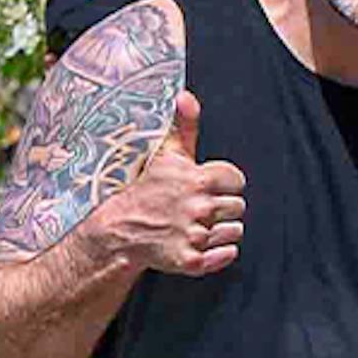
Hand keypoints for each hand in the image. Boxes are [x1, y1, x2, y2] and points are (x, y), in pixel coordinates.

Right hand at [90, 90, 244, 277]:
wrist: (119, 230)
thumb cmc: (144, 189)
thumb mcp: (164, 155)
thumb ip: (184, 127)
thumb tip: (187, 96)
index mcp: (196, 180)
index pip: (236, 180)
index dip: (225, 183)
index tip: (209, 186)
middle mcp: (198, 208)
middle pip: (238, 207)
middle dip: (222, 207)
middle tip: (199, 207)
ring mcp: (195, 236)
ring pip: (236, 230)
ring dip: (222, 229)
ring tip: (196, 224)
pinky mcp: (192, 261)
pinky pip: (229, 254)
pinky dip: (220, 251)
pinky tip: (200, 242)